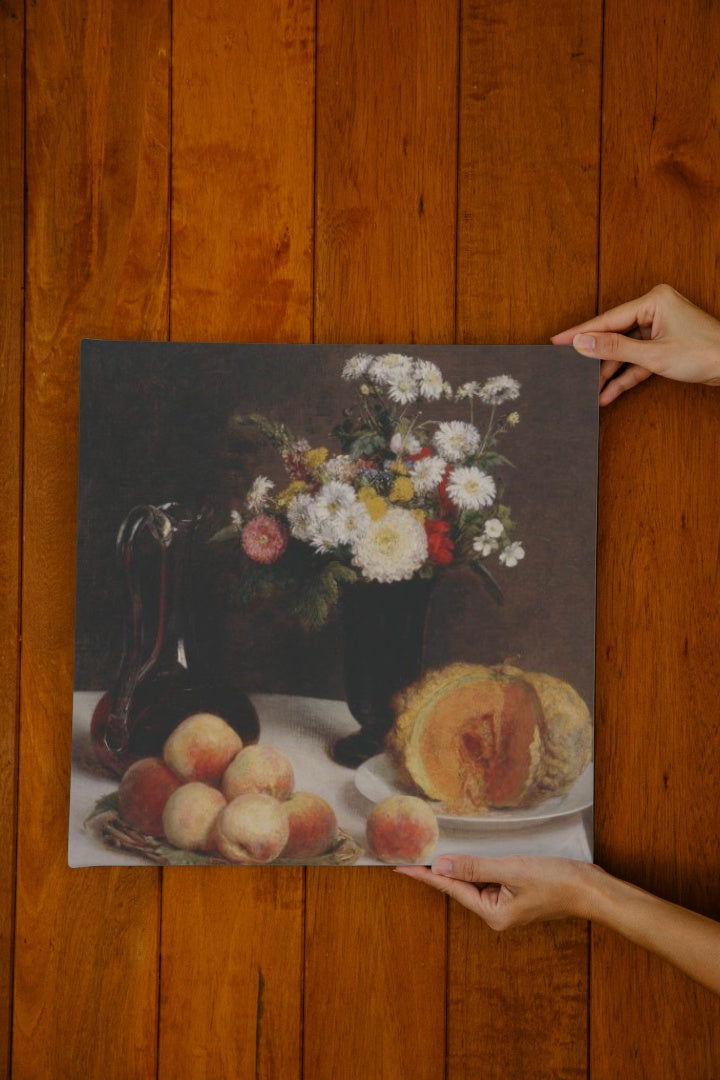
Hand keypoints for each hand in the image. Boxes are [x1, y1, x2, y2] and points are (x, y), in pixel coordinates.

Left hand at [395, 855, 596, 929]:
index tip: (401, 868)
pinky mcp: (516, 895)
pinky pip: (489, 880)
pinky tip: (471, 855)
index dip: (425, 876)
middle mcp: (496, 914)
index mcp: (493, 913)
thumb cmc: (557, 881)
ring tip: (437, 850)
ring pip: (475, 882)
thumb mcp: (512, 870)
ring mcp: (507, 906)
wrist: (590, 889)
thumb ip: (475, 868)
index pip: (451, 889)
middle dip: (439, 870)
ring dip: (459, 867)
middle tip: (413, 853)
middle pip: (460, 887)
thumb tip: (441, 866)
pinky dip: (477, 867)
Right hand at [551, 283, 719, 404]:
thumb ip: (614, 348)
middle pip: (614, 336)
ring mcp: (659, 328)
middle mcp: (655, 310)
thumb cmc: (705, 353)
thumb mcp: (654, 354)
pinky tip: (608, 393)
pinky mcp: (663, 346)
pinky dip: (625, 376)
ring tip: (588, 390)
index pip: (608, 319)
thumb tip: (582, 342)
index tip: (557, 341)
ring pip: (624, 351)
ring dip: (609, 373)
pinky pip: (637, 361)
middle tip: (569, 370)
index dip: (581, 333)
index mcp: (653, 301)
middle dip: (595, 358)